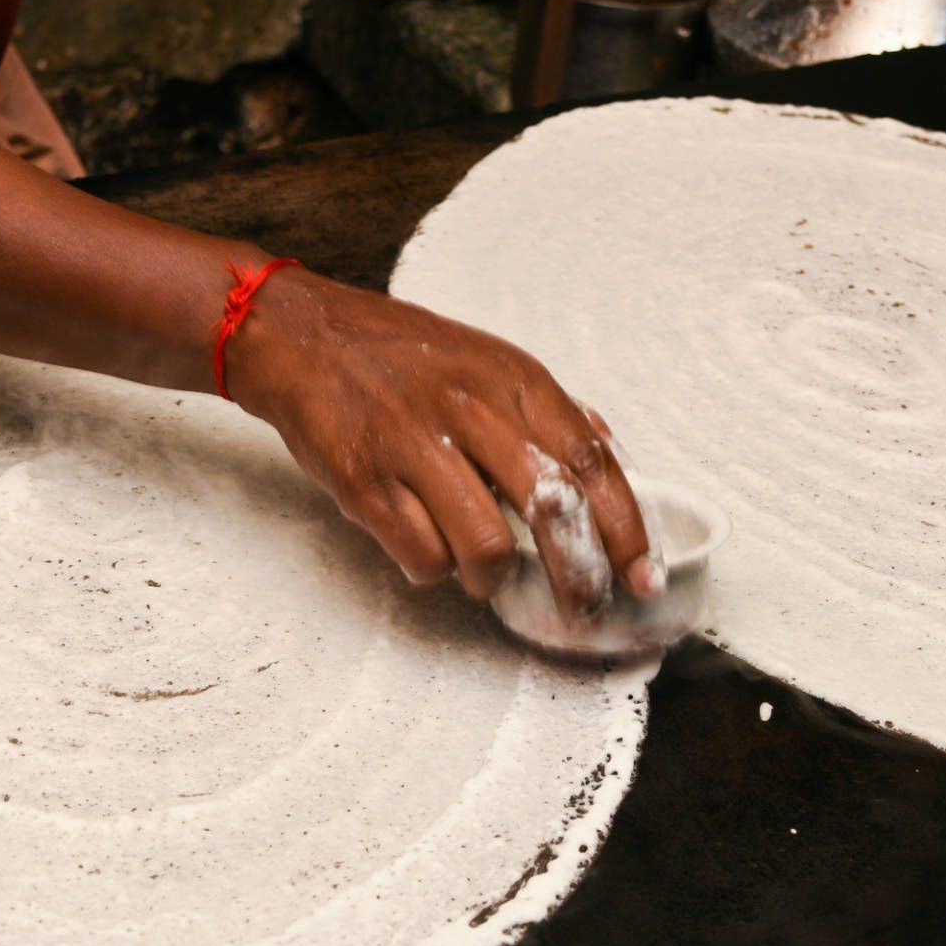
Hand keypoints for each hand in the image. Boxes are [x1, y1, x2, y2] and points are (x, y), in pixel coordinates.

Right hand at [227, 267, 664, 618]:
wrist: (302, 336)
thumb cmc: (400, 355)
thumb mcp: (486, 359)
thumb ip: (548, 409)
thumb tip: (610, 453)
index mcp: (512, 379)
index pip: (592, 462)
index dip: (626, 529)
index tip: (643, 575)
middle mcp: (471, 409)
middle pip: (552, 512)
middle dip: (579, 576)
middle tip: (585, 609)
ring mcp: (415, 446)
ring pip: (486, 547)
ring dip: (494, 581)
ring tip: (484, 578)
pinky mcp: (366, 482)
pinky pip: (422, 557)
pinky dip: (435, 572)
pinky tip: (430, 552)